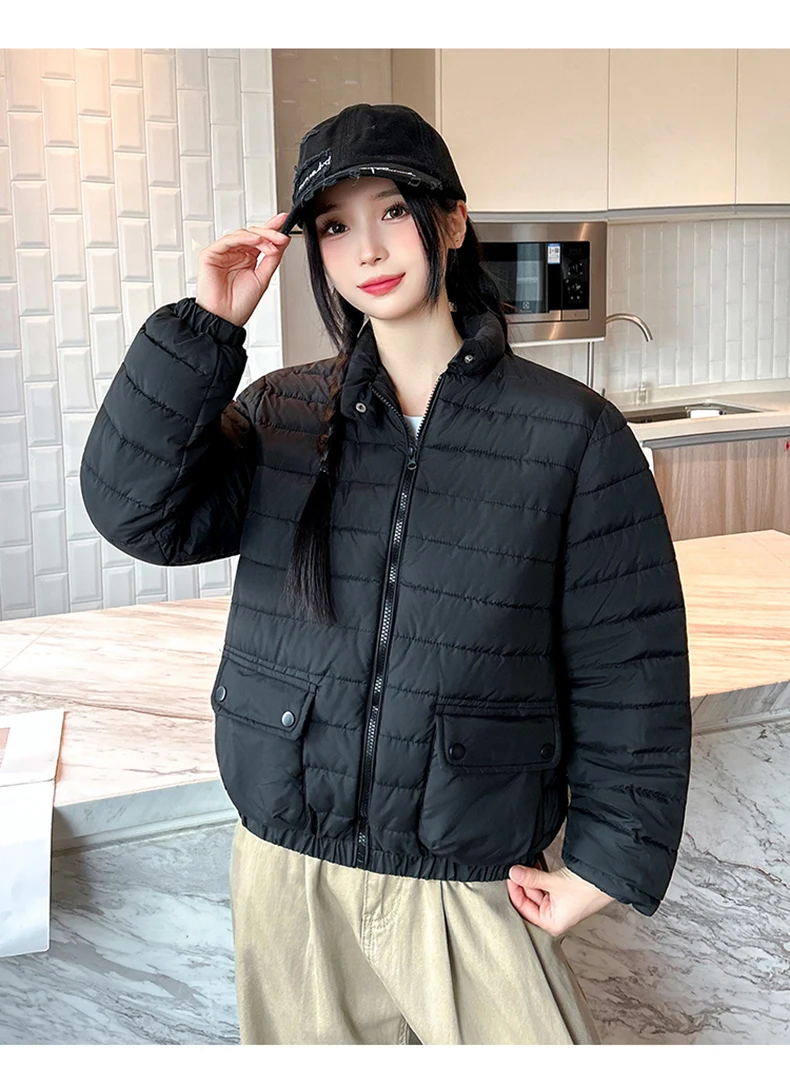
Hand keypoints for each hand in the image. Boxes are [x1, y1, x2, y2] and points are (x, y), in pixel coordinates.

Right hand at [195, 211, 291, 327]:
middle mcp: (235, 254)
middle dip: (269, 233)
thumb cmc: (240, 304)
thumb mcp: (263, 277)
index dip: (272, 229)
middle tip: (282, 236)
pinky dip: (245, 237)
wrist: (225, 318)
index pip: (260, 240)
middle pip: (253, 234)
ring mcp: (223, 253)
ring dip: (260, 236)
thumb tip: (282, 241)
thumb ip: (272, 258)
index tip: (284, 222)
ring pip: (242, 234)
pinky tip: (257, 241)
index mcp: (247, 259)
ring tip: (272, 244)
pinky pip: (229, 239)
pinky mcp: (211, 254)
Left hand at [506, 862, 616, 938]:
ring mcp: (559, 905)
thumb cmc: (587, 888)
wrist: (607, 877)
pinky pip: (546, 886)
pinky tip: (536, 864)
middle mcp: (555, 917)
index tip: (510, 876)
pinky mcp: (564, 894)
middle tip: (516, 868)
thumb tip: (513, 873)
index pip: (524, 909)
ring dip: (532, 878)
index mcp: (551, 923)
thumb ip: (531, 878)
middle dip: (523, 883)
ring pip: (537, 891)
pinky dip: (540, 876)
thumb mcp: (554, 882)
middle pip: (530, 900)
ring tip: (527, 863)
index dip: (515, 891)